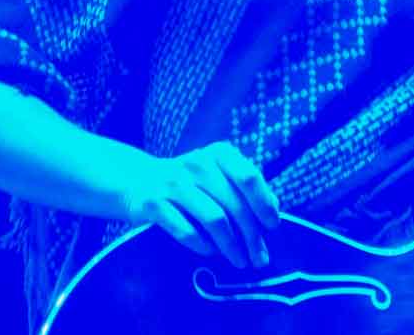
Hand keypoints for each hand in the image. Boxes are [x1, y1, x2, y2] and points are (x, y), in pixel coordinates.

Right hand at [119, 141, 281, 268]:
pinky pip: (186, 230)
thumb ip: (245, 189)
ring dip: (231, 245)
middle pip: (234, 204)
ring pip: (214, 219)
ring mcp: (173, 182)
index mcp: (219, 153)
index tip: (273, 228)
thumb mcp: (219, 176)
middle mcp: (197, 162)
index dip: (264, 204)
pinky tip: (211, 252)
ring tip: (240, 261)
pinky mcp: (153, 203)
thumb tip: (273, 209)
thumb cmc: (192, 183)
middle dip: (252, 236)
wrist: (139, 182)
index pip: (248, 178)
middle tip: (260, 259)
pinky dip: (203, 245)